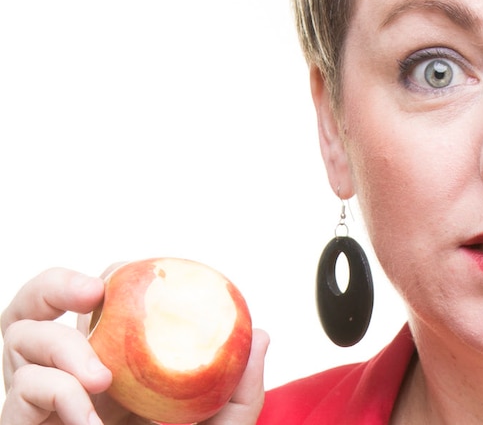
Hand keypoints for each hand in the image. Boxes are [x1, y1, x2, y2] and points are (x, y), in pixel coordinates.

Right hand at [1, 267, 268, 424]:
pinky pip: (21, 394)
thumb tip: (259, 334)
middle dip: (54, 285)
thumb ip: (240, 390)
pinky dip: (56, 394)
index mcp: (116, 363)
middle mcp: (73, 373)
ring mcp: (43, 401)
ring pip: (21, 339)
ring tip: (99, 378)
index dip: (113, 277)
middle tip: (93, 291)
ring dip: (60, 344)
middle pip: (38, 306)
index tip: (132, 273)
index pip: (101, 301)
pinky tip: (89, 420)